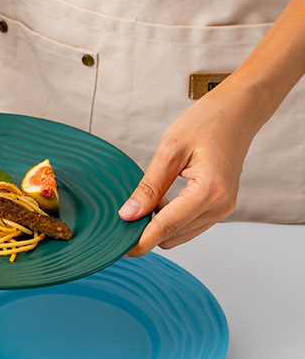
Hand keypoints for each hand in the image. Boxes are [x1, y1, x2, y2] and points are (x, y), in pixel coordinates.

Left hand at [118, 81, 259, 255]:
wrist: (239, 112)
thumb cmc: (208, 122)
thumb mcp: (170, 150)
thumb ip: (148, 187)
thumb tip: (128, 214)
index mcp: (209, 191)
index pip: (166, 228)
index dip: (139, 241)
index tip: (119, 247)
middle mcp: (219, 206)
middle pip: (170, 237)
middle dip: (148, 229)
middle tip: (133, 207)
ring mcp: (222, 210)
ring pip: (178, 236)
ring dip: (160, 225)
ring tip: (156, 196)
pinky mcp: (220, 210)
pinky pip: (187, 228)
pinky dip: (172, 220)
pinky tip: (166, 200)